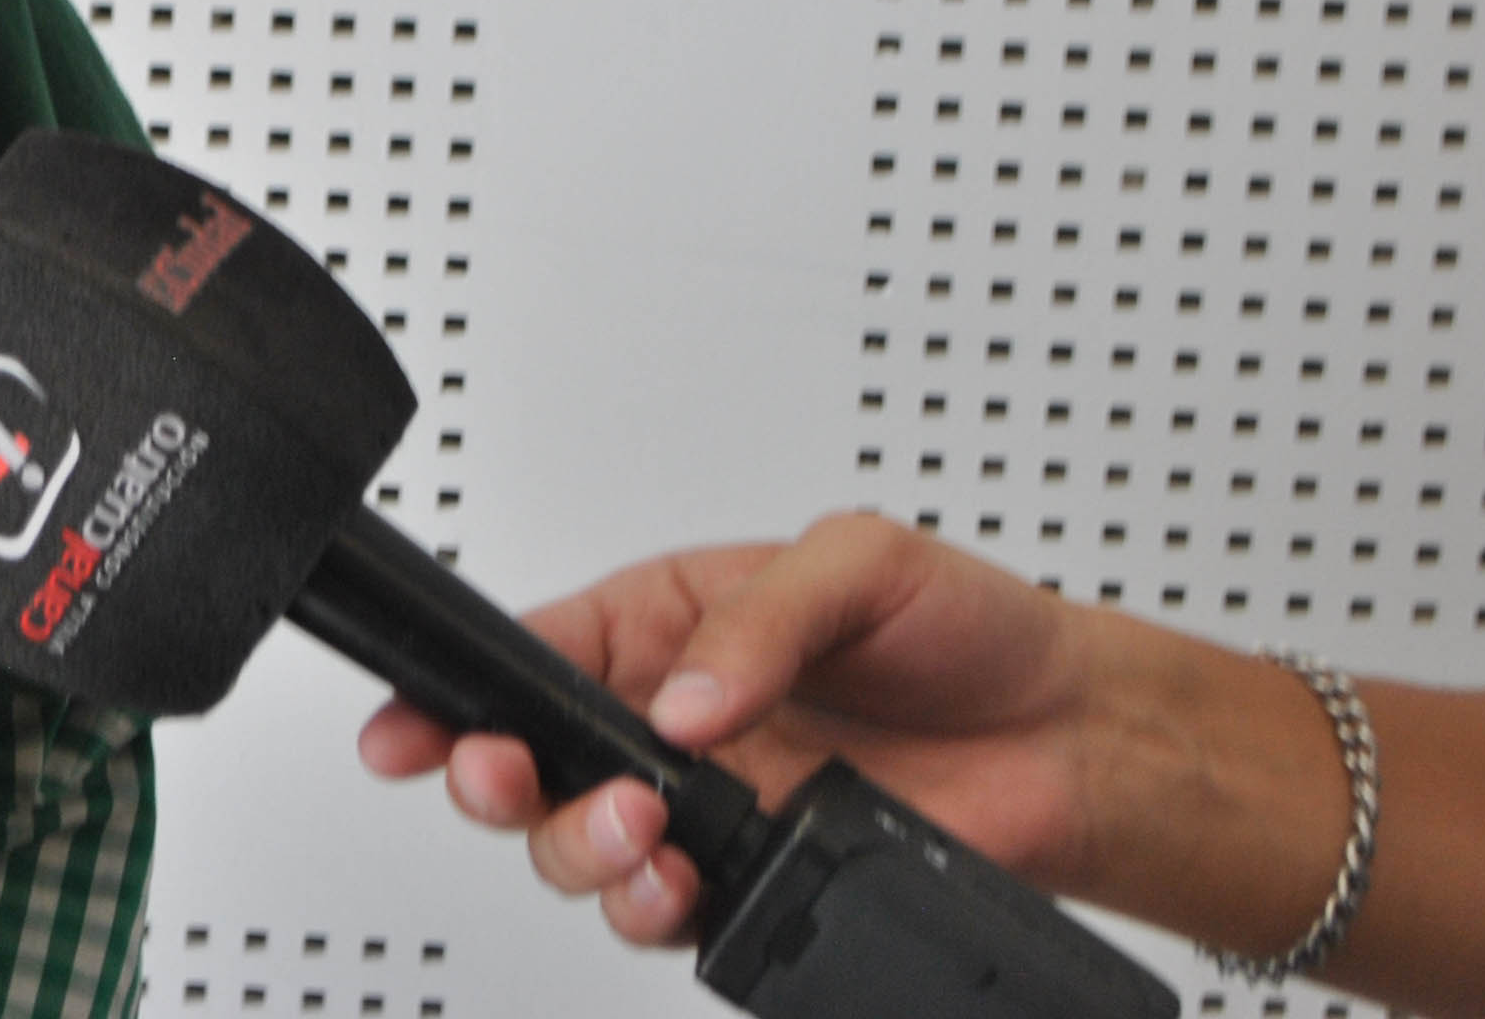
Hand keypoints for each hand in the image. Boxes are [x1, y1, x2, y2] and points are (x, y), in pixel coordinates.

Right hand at [352, 512, 1111, 949]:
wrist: (1073, 744)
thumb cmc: (969, 630)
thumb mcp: (860, 566)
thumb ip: (759, 623)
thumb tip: (678, 699)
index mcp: (663, 625)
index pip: (529, 655)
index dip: (452, 694)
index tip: (411, 726)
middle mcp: (667, 722)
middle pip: (528, 770)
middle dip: (496, 783)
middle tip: (514, 781)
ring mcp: (707, 812)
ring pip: (581, 854)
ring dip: (583, 855)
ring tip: (640, 836)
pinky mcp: (756, 885)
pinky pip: (670, 918)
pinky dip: (658, 913)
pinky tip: (686, 888)